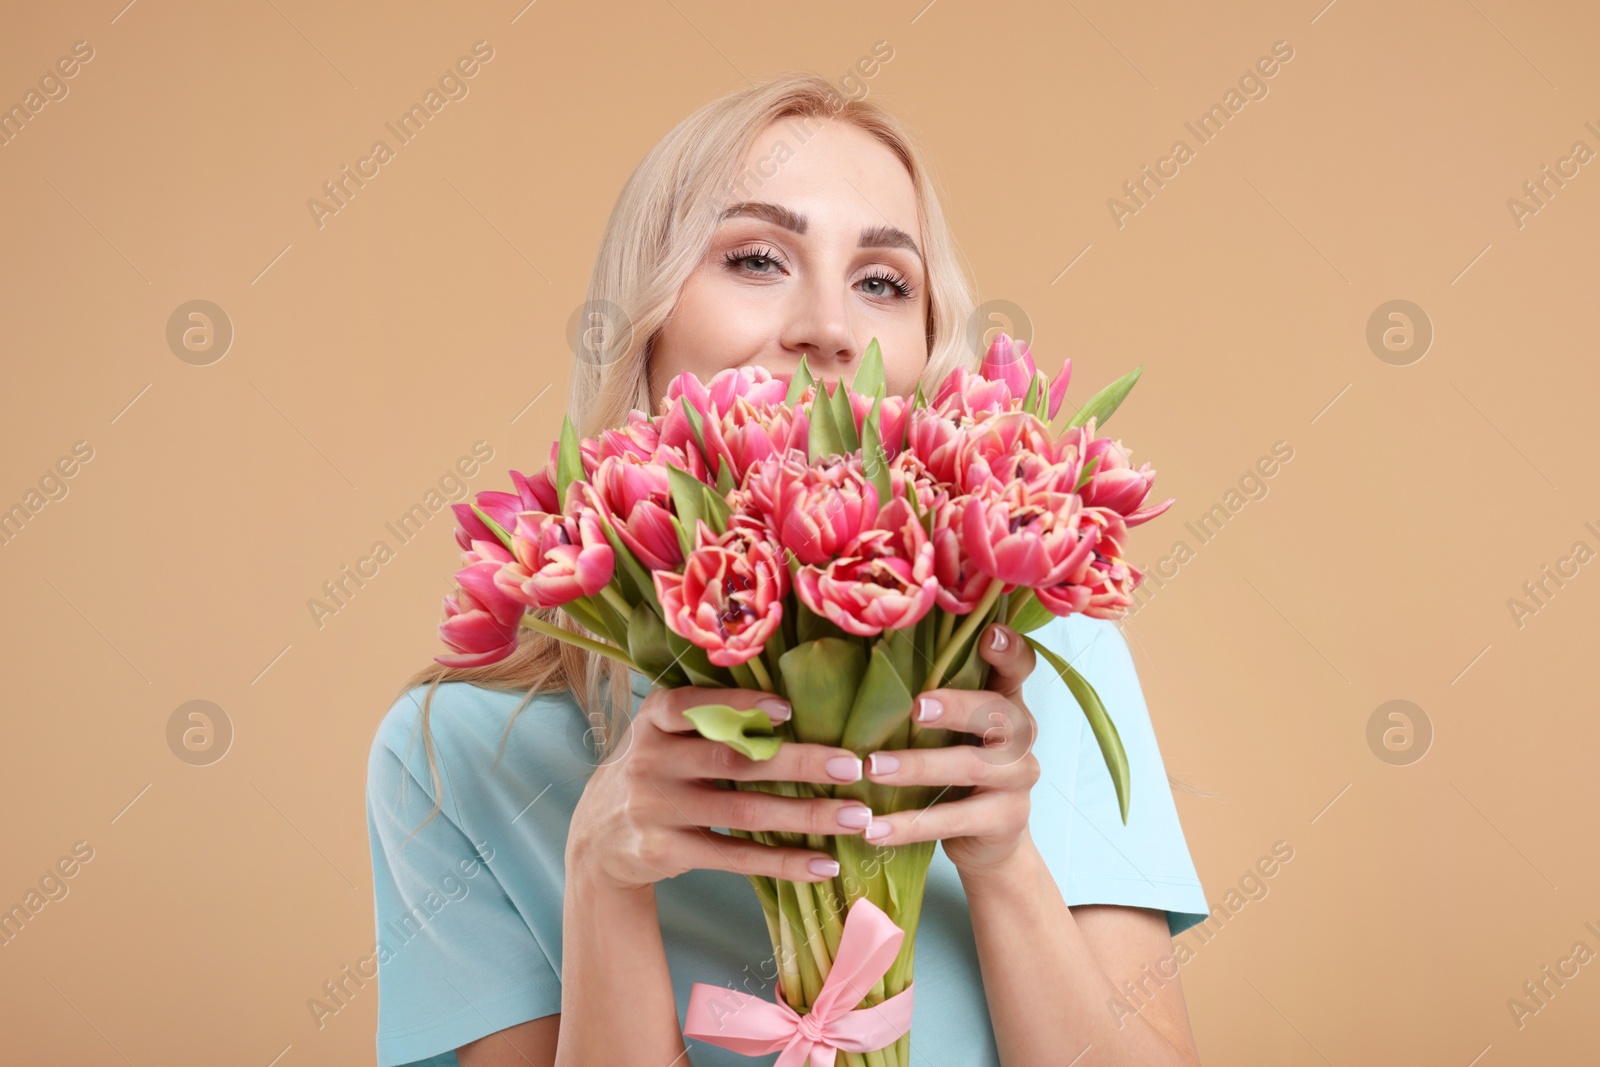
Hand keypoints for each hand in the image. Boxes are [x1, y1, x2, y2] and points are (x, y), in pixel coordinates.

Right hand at [567, 686, 875, 893]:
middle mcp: (651, 760)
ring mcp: (657, 808)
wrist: (597, 839)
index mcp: (655, 719)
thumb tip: (792, 706)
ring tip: (856, 818)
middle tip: (852, 766)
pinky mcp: (667, 851)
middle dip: (798, 763)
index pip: (696, 705)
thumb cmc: (654, 772)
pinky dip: (783, 862)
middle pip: (734, 759)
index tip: (790, 710)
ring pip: (743, 812)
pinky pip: (735, 857)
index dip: (741, 706)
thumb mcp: (663, 735)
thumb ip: (709, 718)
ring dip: (805, 816)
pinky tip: (823, 864)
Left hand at [860, 622, 1039, 876]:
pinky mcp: (1007, 818)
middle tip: (915, 709)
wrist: (987, 840)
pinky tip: (875, 829)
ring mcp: (1019, 777)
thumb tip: (864, 663)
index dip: (1010, 649)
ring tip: (873, 770)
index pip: (1020, 666)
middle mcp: (1021, 734)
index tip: (988, 635)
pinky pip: (956, 818)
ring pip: (972, 767)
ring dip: (918, 767)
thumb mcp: (949, 730)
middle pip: (998, 713)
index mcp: (1006, 700)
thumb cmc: (955, 769)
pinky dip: (912, 824)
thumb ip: (930, 698)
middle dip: (957, 707)